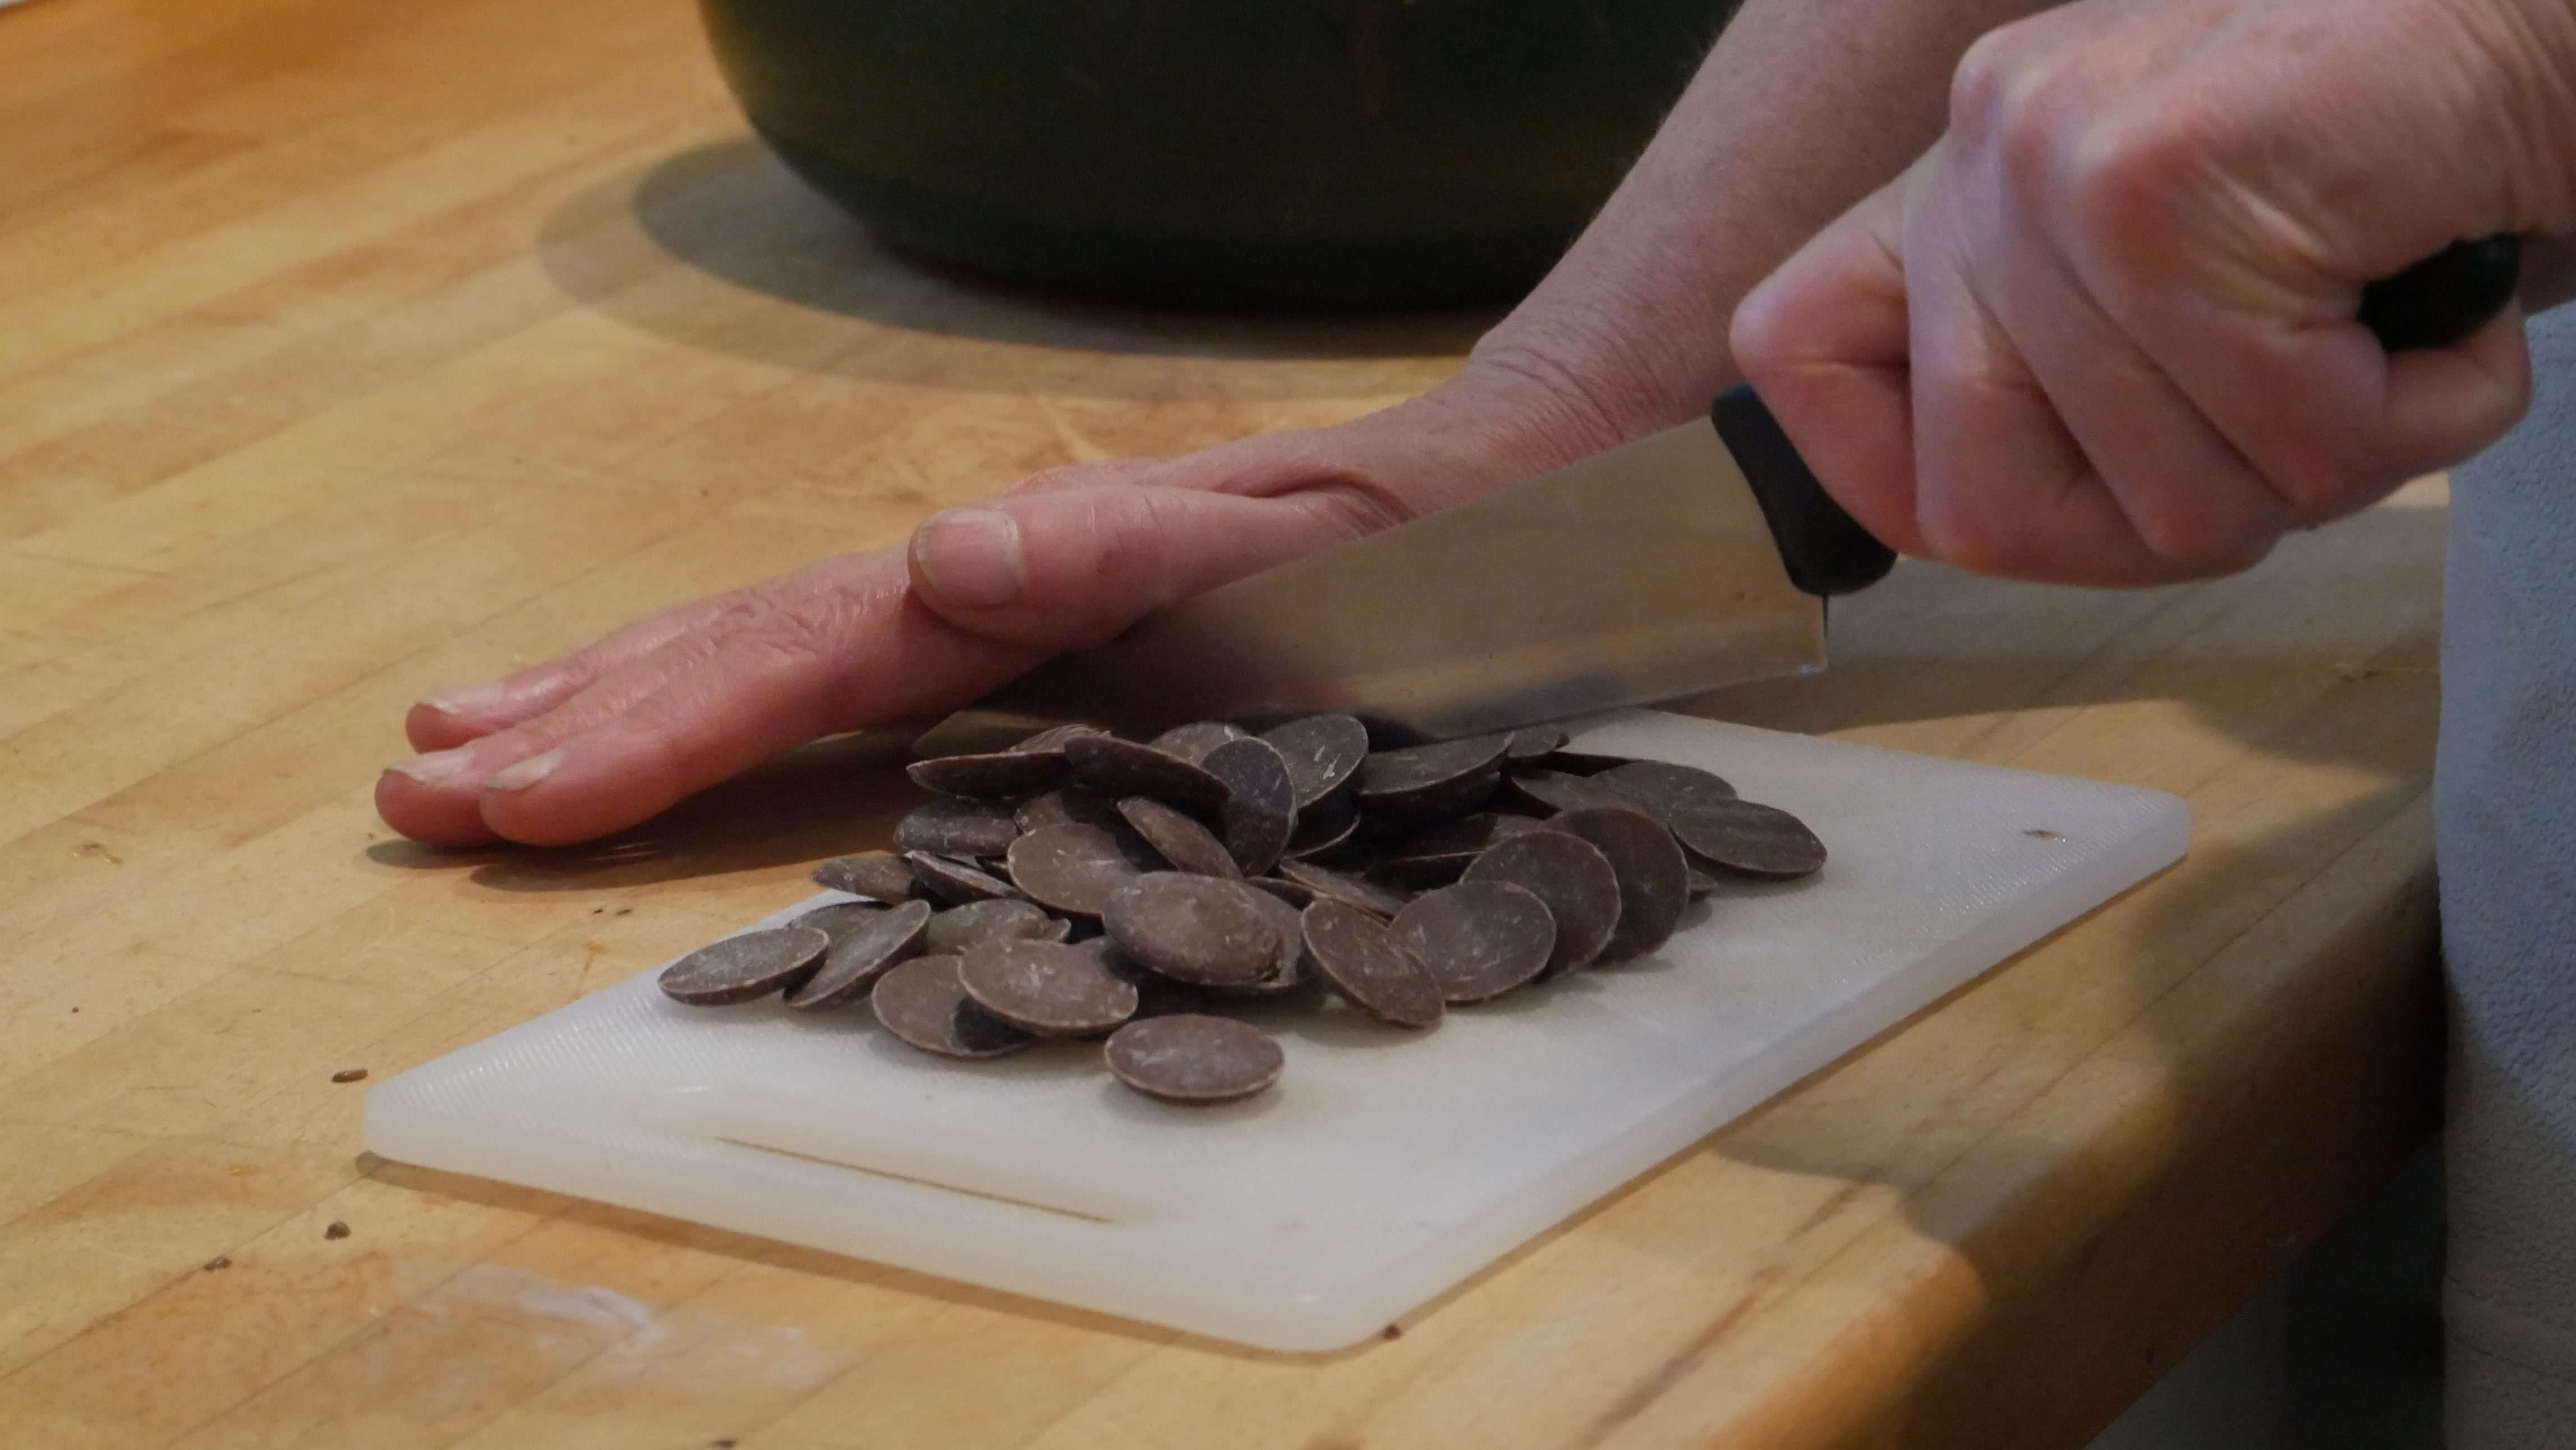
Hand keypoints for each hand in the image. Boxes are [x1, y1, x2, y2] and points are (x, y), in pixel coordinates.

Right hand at [374, 370, 1628, 846]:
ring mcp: (998, 608)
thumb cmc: (1416, 542)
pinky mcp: (1030, 645)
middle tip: (415, 788)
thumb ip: (1116, 548)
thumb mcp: (1289, 539)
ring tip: (460, 738)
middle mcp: (984, 585)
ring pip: (766, 649)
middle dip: (583, 725)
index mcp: (1024, 579)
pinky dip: (725, 699)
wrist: (1508, 497)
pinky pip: (844, 678)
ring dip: (611, 701)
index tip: (521, 790)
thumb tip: (936, 557)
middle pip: (746, 649)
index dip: (657, 730)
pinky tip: (649, 722)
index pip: (801, 660)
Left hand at [1732, 0, 2575, 585]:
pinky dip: (2410, 424)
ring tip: (2385, 340)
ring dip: (2320, 471)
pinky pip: (2282, 440)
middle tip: (2296, 415)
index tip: (2052, 483)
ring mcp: (2058, 157)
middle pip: (1979, 509)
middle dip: (2171, 524)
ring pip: (2161, 504)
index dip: (1894, 479)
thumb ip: (2056, 369)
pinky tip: (2442, 308)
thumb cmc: (2407, 174)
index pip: (1791, 357)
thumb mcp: (2185, 283)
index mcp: (1967, 172)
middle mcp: (1986, 142)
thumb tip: (1962, 512)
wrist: (2566, 36)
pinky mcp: (2162, 183)